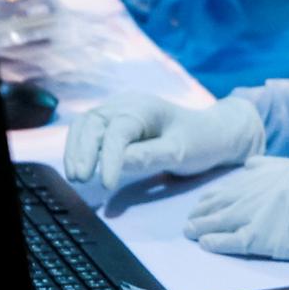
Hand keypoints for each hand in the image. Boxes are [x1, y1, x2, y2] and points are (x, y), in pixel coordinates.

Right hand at [63, 92, 265, 190]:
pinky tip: (79, 169)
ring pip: (85, 125)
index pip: (117, 131)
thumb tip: (119, 162)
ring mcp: (117, 112)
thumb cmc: (200, 141)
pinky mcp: (113, 123)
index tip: (107, 185)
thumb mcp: (181, 151)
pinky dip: (79, 149)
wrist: (212, 132)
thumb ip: (151, 156)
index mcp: (145, 108)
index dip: (108, 158)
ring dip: (76, 150)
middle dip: (83, 151)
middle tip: (81, 180)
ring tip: (76, 177)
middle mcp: (126, 104)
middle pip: (92, 122)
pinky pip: (88, 132)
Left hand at [183, 157, 288, 264]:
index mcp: (280, 169)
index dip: (218, 192)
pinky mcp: (276, 238)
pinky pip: (237, 240)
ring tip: (191, 232)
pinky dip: (218, 241)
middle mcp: (269, 187)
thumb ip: (280, 167)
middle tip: (190, 219)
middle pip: (227, 199)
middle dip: (205, 209)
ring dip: (204, 225)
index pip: (237, 180)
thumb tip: (251, 165)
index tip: (205, 200)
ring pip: (226, 218)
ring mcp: (271, 211)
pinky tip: (206, 244)